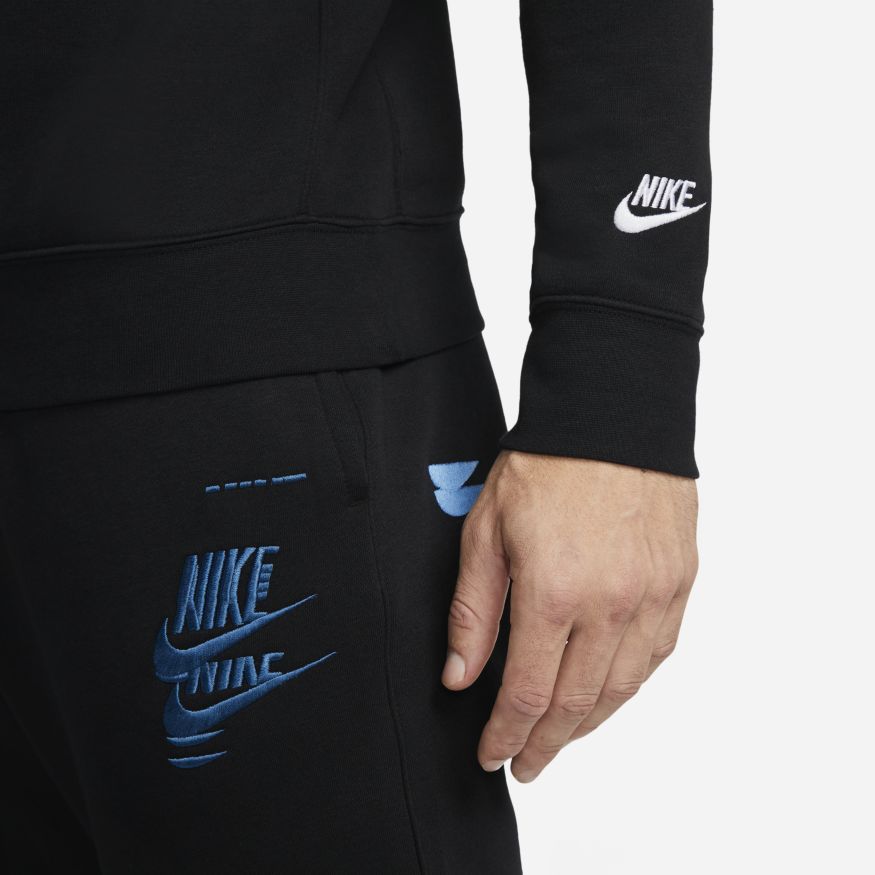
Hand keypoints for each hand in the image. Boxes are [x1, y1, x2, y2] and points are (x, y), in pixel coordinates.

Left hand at [442, 450, 697, 781]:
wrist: (611, 416)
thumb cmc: (544, 467)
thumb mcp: (486, 533)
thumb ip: (473, 612)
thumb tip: (460, 677)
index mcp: (554, 592)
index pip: (527, 694)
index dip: (506, 735)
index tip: (491, 755)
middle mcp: (610, 605)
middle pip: (577, 705)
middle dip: (545, 744)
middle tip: (525, 763)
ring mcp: (652, 596)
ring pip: (622, 689)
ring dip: (588, 725)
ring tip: (561, 739)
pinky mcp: (678, 583)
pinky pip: (657, 656)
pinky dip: (629, 686)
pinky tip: (608, 694)